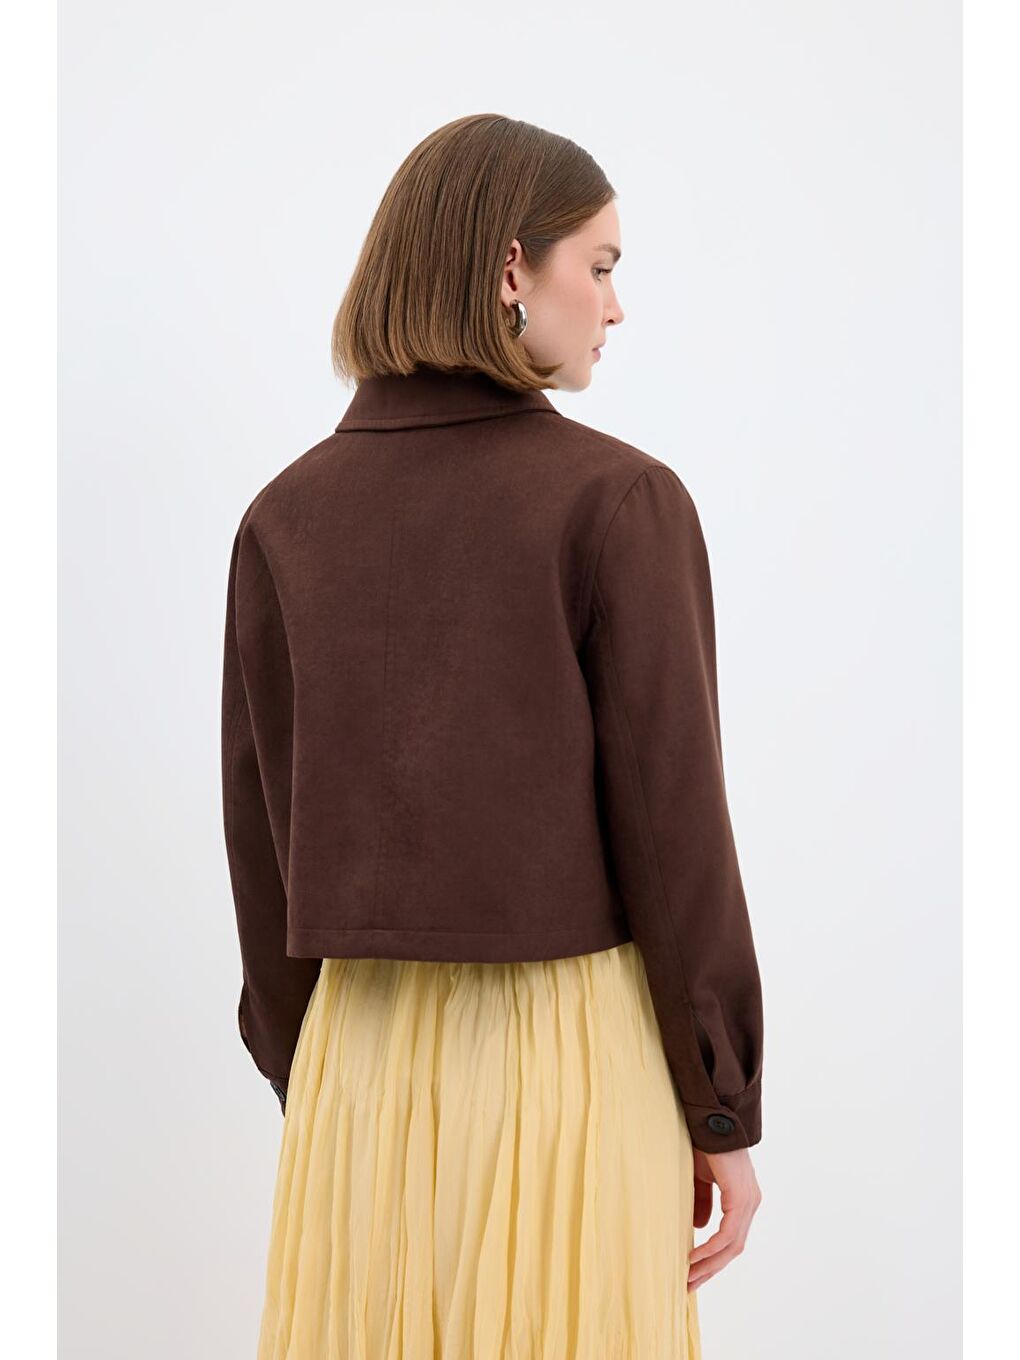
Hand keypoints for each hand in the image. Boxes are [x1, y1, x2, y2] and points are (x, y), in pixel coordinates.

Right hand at [687, 1146, 761, 1290]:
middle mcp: (751, 1204)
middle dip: (711, 1269)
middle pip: (733, 1248)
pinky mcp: (741, 1198)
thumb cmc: (704, 1145)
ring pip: (732, 1246)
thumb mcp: (699, 1179)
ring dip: (709, 1264)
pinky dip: (711, 1248)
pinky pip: (727, 1234)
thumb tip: (699, 1228)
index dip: (713, 1258)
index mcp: (743, 1199)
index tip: (693, 1272)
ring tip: (688, 1277)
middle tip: (689, 1285)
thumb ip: (702, 1202)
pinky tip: (693, 1257)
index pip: (731, 1238)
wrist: (710, 1121)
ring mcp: (748, 1202)